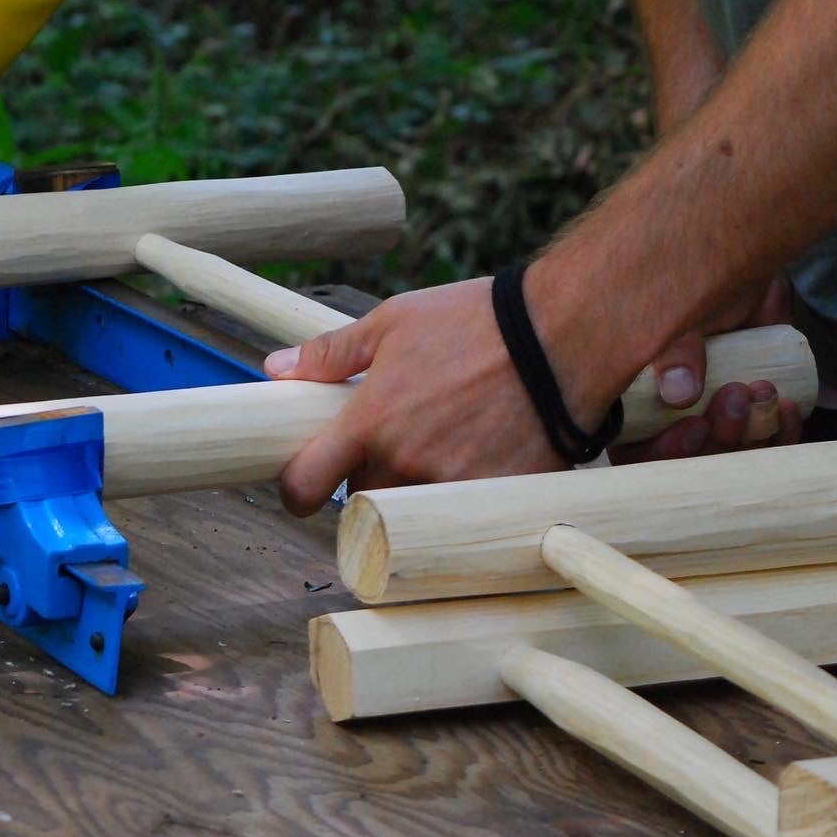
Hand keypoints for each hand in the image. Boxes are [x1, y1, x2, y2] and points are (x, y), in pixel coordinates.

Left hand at [265, 278, 574, 515]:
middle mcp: (406, 462)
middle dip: (367, 480)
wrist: (560, 334)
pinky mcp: (500, 500)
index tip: (303, 490)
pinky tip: (480, 463)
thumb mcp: (391, 321)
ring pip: (412, 514)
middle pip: (362, 500)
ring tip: (439, 451)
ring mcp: (454, 486)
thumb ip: (330, 353)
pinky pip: (464, 516)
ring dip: (413, 494)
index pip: (307, 483)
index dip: (296, 493)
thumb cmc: (474, 321)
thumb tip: (275, 368)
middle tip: (392, 446)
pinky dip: (464, 499)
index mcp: (371, 420)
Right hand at [611, 275, 803, 461]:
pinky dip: (780, 432)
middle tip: (734, 398)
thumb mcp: (671, 310)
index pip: (633, 450)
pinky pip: (765, 443)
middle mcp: (666, 414)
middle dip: (717, 440)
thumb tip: (678, 394)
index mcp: (630, 398)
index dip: (662, 452)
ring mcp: (709, 414)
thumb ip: (669, 347)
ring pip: (727, 454)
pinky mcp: (749, 412)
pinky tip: (785, 405)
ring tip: (760, 389)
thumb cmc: (685, 282)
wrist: (734, 263)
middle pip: (684, 461)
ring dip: (750, 431)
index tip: (693, 429)